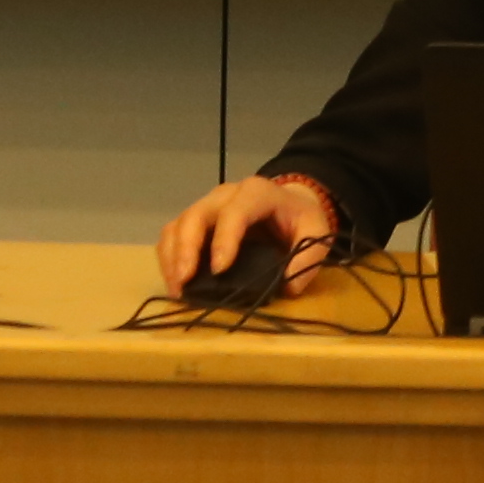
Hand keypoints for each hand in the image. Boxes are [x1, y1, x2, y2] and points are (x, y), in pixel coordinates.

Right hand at [156, 174, 331, 296]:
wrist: (287, 204)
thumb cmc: (298, 219)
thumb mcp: (316, 232)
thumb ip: (309, 257)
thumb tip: (289, 286)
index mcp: (257, 193)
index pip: (236, 211)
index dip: (225, 238)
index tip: (220, 269)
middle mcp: (225, 195)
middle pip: (197, 215)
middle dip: (187, 249)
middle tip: (185, 282)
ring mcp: (206, 206)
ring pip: (178, 224)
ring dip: (172, 257)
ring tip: (177, 289)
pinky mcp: (194, 221)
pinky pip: (171, 235)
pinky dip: (168, 259)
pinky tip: (175, 283)